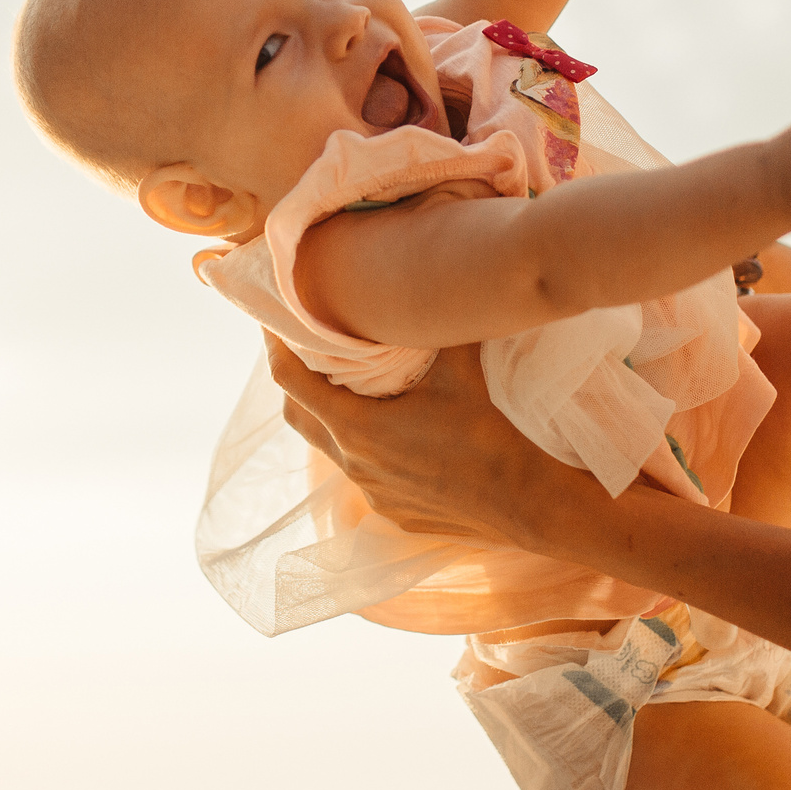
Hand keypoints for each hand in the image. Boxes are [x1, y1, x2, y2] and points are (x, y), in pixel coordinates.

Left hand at [267, 335, 613, 549]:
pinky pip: (360, 471)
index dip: (273, 348)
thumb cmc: (488, 433)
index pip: (290, 381)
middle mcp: (353, 463)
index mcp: (357, 427)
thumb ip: (437, 325)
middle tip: (301, 348)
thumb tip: (430, 280)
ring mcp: (370, 491)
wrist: (523, 500)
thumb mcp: (459, 370)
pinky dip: (359, 443)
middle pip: (298, 415)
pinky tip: (384, 428)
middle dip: (293, 381)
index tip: (268, 323)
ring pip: (329, 445)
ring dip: (327, 414)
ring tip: (340, 383)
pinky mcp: (391, 509)